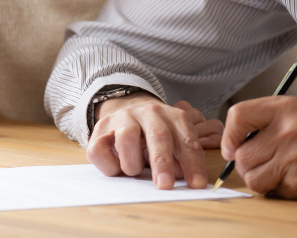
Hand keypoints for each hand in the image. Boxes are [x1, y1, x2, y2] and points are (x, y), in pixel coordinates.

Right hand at [87, 93, 223, 188]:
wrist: (126, 111)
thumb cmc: (155, 136)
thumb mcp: (174, 143)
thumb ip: (181, 158)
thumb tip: (182, 175)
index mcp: (172, 116)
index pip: (186, 140)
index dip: (192, 163)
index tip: (196, 184)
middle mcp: (148, 112)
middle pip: (158, 135)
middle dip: (162, 162)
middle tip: (164, 185)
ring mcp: (122, 118)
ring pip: (127, 137)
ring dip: (132, 162)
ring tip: (134, 171)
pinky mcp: (100, 128)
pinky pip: (100, 150)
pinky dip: (109, 165)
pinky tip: (116, 168)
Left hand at [223, 95, 296, 198]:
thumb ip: (267, 122)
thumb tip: (232, 143)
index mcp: (285, 108)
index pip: (237, 116)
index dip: (228, 135)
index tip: (232, 146)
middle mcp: (287, 131)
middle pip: (241, 155)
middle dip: (246, 164)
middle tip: (262, 164)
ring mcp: (294, 158)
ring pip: (253, 178)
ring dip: (260, 180)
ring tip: (278, 174)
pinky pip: (274, 192)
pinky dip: (281, 191)